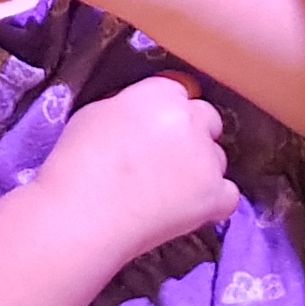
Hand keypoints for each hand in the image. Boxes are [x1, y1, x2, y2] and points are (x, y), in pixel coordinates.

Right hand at [34, 77, 235, 261]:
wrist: (82, 214)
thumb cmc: (76, 163)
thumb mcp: (96, 114)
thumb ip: (131, 106)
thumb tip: (144, 116)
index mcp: (161, 95)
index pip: (180, 91)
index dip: (168, 111)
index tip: (155, 129)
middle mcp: (191, 120)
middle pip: (207, 119)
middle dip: (192, 135)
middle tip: (164, 160)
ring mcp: (207, 158)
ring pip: (217, 158)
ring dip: (201, 169)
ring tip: (168, 191)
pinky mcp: (215, 195)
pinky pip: (228, 195)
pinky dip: (213, 203)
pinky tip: (188, 210)